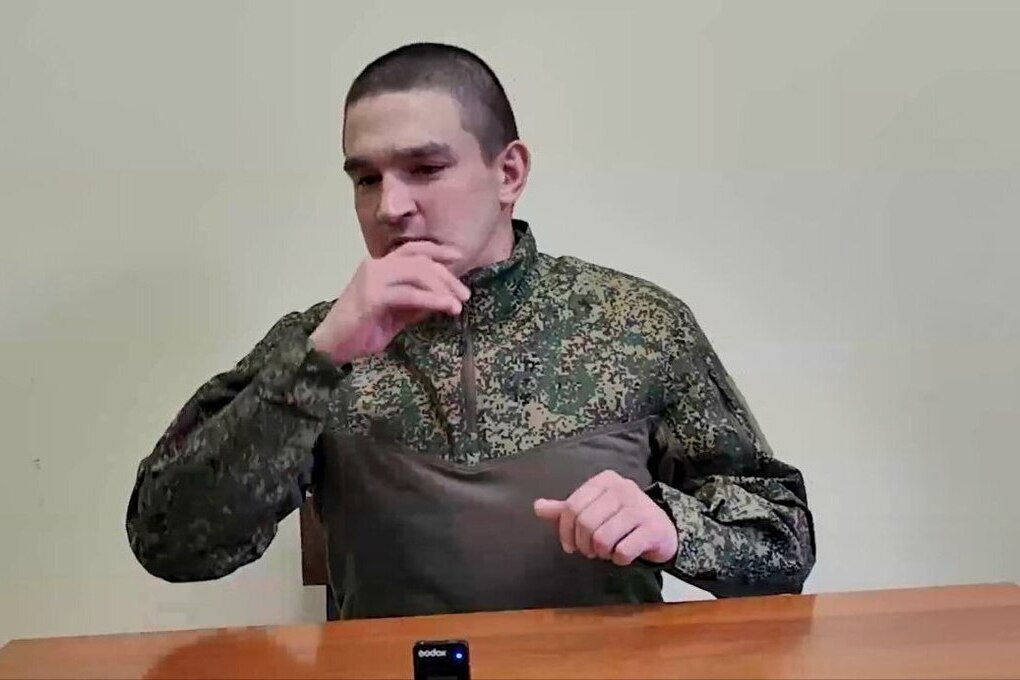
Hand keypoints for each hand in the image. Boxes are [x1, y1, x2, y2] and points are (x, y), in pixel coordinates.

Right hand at [310, 241, 470, 363]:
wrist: (332, 346)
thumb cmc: (363, 330)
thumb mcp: (397, 312)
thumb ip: (416, 301)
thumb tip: (445, 296)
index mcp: (379, 265)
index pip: (413, 249)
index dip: (437, 250)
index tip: (459, 256)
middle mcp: (375, 265)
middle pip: (420, 261)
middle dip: (447, 276)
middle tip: (465, 294)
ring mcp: (372, 279)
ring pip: (417, 273)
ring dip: (442, 288)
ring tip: (458, 304)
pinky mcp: (372, 297)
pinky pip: (409, 294)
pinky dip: (431, 300)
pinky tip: (446, 307)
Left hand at [534, 470, 677, 565]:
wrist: (662, 529)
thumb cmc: (621, 519)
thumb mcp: (593, 510)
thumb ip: (566, 509)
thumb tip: (537, 507)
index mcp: (604, 481)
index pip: (571, 506)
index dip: (565, 532)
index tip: (569, 546)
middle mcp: (622, 488)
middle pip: (586, 523)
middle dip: (584, 545)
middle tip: (591, 551)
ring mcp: (639, 507)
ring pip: (603, 538)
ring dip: (602, 553)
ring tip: (607, 551)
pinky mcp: (653, 528)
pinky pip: (623, 551)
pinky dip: (619, 559)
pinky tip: (623, 555)